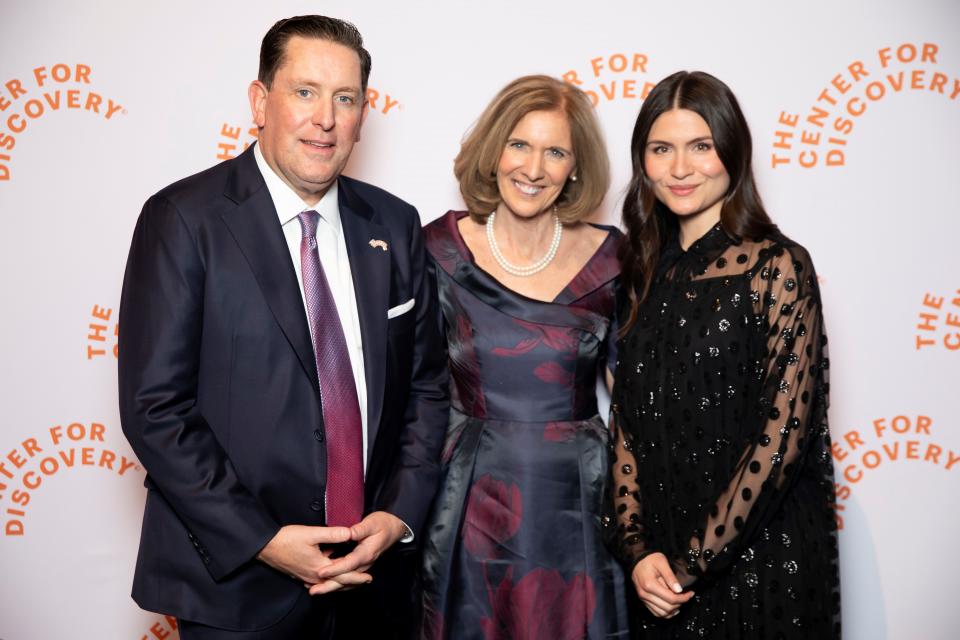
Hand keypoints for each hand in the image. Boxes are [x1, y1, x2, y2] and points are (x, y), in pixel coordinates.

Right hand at [256, 524, 370, 593]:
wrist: (264, 547)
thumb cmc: (286, 539)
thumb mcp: (311, 533)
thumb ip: (332, 534)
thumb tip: (350, 533)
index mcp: (319, 567)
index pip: (343, 574)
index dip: (357, 575)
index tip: (369, 576)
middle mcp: (313, 576)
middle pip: (337, 582)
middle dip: (352, 582)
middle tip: (366, 580)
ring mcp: (306, 577)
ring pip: (328, 583)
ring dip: (341, 581)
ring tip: (353, 578)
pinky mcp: (301, 575)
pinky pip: (319, 581)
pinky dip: (329, 580)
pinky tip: (332, 573)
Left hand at [309, 511, 405, 594]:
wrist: (393, 528)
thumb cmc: (383, 524)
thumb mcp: (372, 523)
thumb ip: (360, 529)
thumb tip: (350, 533)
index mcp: (367, 553)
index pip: (349, 564)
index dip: (334, 569)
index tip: (321, 572)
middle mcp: (365, 563)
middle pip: (346, 578)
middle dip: (329, 585)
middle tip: (313, 590)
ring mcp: (363, 566)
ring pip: (346, 581)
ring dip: (331, 586)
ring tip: (315, 590)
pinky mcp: (360, 566)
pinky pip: (348, 578)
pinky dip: (336, 582)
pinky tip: (325, 582)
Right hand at [631, 553, 693, 617]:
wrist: (637, 559)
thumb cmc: (650, 559)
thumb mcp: (662, 562)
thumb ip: (670, 577)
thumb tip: (679, 590)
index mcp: (650, 585)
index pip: (671, 598)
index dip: (684, 598)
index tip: (690, 593)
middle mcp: (645, 594)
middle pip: (667, 608)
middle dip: (680, 603)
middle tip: (687, 596)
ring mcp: (643, 598)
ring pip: (662, 613)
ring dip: (673, 610)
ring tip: (680, 602)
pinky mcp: (643, 600)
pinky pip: (655, 613)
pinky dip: (665, 613)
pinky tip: (672, 608)